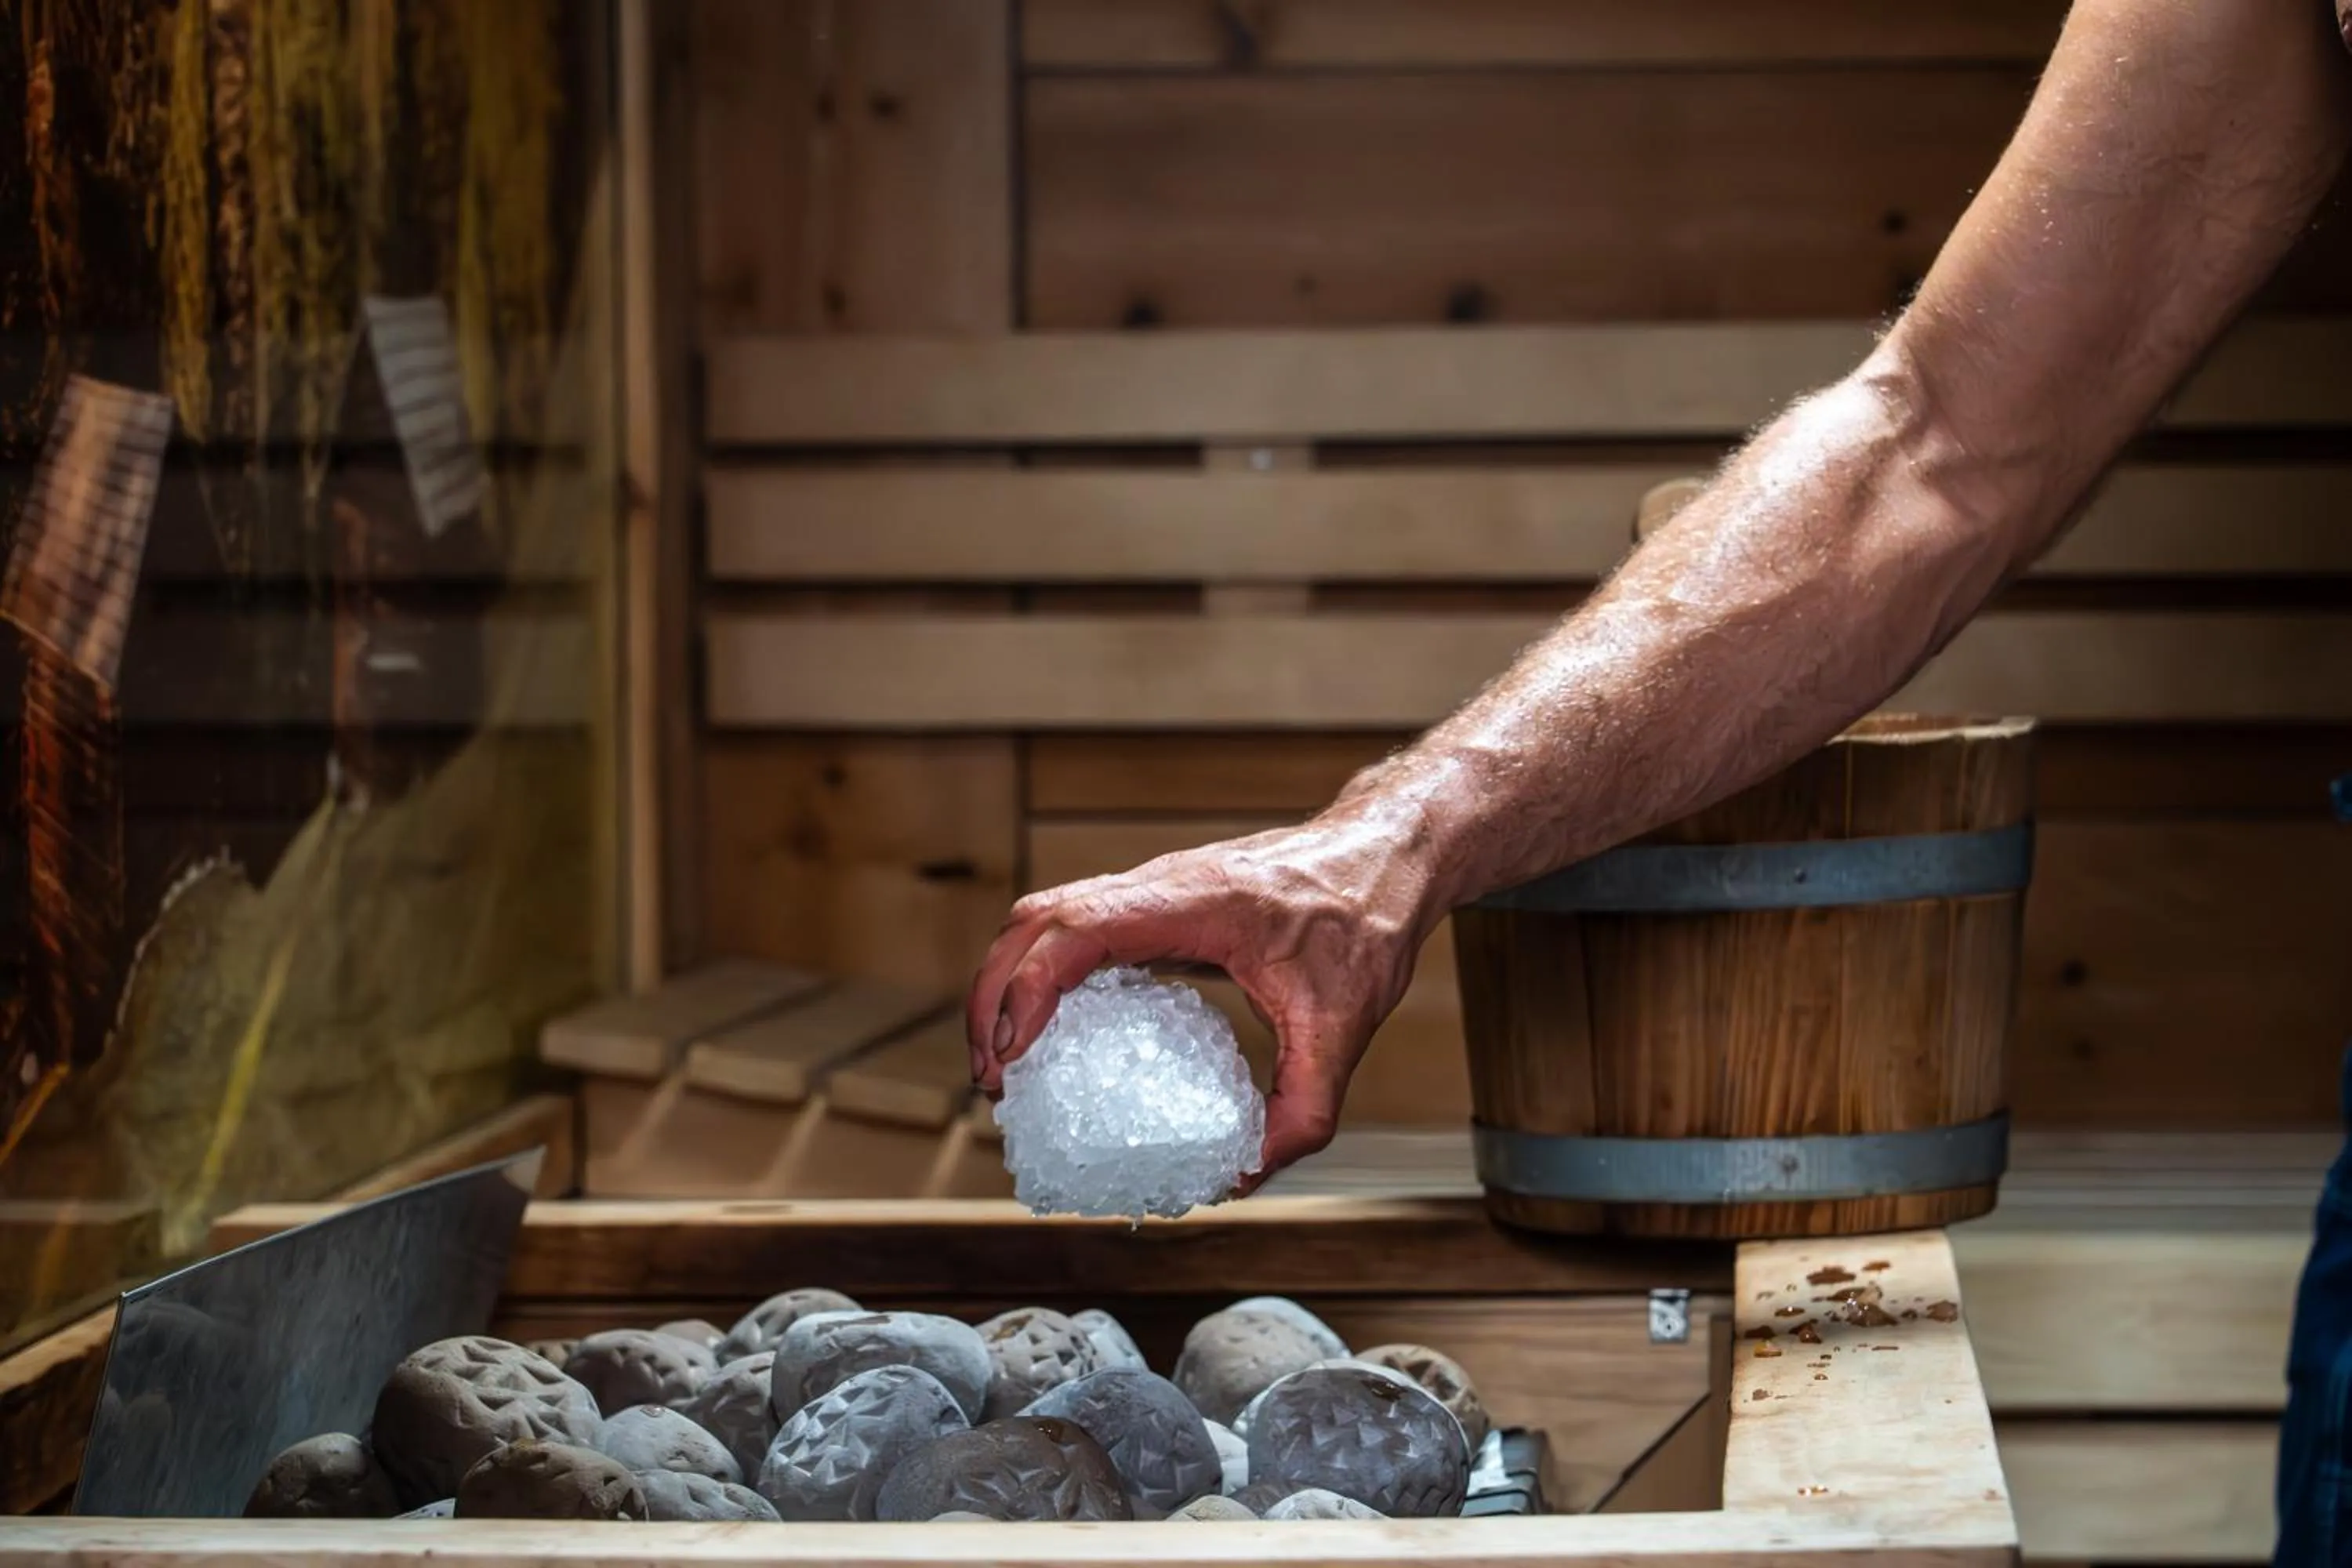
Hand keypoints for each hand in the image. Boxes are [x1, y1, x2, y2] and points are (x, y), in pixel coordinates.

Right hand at [966, 801, 1443, 1190]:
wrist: (1386, 855)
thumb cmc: (1366, 918)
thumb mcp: (1344, 1027)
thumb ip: (1303, 1110)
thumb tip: (1241, 1177)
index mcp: (1193, 901)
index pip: (1077, 927)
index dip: (1028, 988)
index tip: (1013, 1055)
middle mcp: (1159, 884)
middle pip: (1035, 919)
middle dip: (993, 997)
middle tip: (993, 1080)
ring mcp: (1154, 888)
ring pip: (1044, 915)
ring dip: (1008, 982)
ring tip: (1004, 1063)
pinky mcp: (1157, 903)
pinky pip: (1075, 926)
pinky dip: (1041, 973)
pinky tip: (1051, 1033)